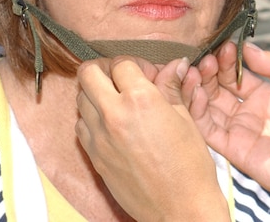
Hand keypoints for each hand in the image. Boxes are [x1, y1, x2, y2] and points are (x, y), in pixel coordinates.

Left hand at [76, 56, 228, 221]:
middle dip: (105, 70)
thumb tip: (176, 64)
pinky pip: (80, 125)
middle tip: (123, 80)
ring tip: (118, 102)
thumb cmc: (189, 165)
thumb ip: (172, 88)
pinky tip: (112, 125)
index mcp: (140, 100)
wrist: (179, 208)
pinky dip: (91, 118)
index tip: (146, 73)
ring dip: (96, 93)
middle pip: (89, 73)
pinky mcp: (93, 156)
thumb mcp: (186, 119)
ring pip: (80, 97)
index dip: (135, 65)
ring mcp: (99, 137)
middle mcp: (113, 114)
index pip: (121, 63)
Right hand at [190, 43, 269, 220]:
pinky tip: (198, 92)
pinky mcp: (235, 150)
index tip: (223, 45)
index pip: (238, 73)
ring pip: (208, 106)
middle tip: (206, 56)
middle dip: (210, 69)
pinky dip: (198, 111)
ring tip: (197, 69)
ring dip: (199, 86)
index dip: (229, 59)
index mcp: (269, 95)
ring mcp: (242, 131)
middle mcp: (251, 112)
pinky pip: (208, 129)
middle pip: (219, 87)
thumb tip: (250, 47)